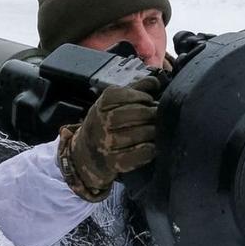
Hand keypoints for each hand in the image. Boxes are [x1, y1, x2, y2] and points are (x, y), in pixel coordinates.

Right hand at [57, 76, 159, 201]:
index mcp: (101, 104)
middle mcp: (100, 123)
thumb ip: (136, 89)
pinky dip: (146, 151)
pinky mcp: (112, 163)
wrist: (86, 153)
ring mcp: (104, 144)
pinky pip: (132, 157)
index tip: (149, 99)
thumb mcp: (114, 102)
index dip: (139, 96)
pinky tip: (153, 147)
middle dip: (147, 113)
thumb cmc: (106, 122)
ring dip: (149, 131)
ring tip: (157, 130)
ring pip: (131, 135)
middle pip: (127, 114)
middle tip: (158, 115)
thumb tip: (156, 82)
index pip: (119, 95)